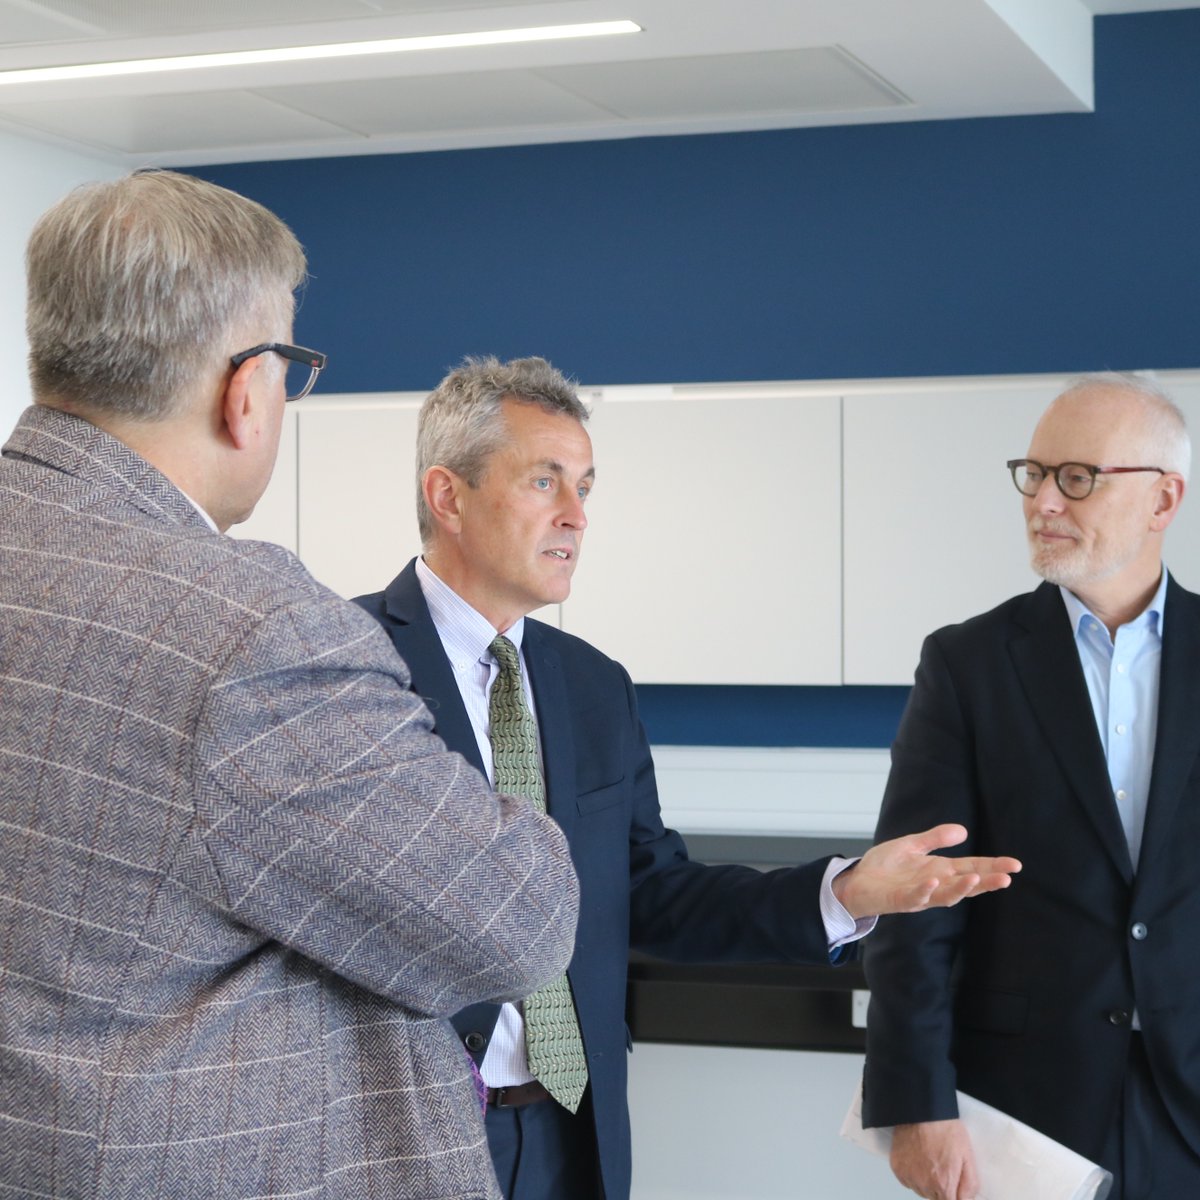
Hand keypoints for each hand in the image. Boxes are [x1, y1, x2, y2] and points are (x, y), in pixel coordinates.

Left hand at [832, 824, 1019, 918]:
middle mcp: (935, 885)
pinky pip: (915, 897)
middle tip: (1007, 877)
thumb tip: (964, 831)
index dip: (993, 866)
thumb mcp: (911, 846)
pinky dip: (925, 891)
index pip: (972, 867)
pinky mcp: (900, 901)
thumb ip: (935, 839)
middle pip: (966, 884)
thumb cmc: (885, 867)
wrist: (856, 881)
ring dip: (960, 888)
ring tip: (976, 877)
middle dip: (986, 881)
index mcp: (940, 870)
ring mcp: (919, 894)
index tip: (1015, 865)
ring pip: (946, 896)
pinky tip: (933, 882)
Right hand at [890, 1119, 978, 1199]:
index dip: (954, 1194)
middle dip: (942, 1188)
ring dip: (927, 1183)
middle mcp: (923, 1185)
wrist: (921, 1110)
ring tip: (931, 1161)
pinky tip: (918, 1159)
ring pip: (921, 1191)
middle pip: (936, 1198)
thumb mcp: (968, 1156)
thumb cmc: (945, 1129)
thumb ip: (970, 1185)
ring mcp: (908, 1176)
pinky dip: (913, 1175)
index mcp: (943, 1185)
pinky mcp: (897, 1167)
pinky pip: (908, 1181)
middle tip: (944, 1166)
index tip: (954, 1184)